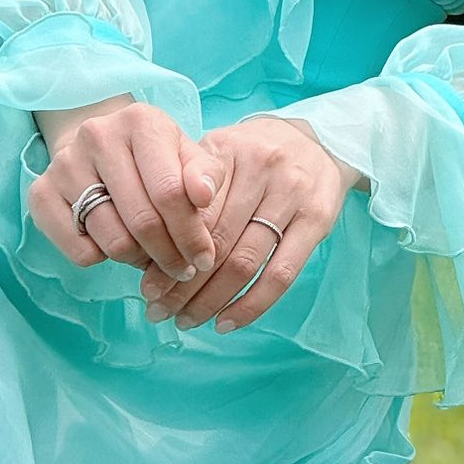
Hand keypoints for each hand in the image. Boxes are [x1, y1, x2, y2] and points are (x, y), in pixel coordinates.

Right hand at [26, 101, 227, 283]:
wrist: (100, 145)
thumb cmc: (154, 157)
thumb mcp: (187, 156)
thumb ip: (206, 174)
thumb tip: (203, 195)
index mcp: (140, 122)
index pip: (170, 193)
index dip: (192, 234)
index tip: (204, 258)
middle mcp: (97, 135)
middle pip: (142, 221)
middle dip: (170, 255)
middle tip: (182, 268)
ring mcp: (64, 164)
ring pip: (113, 241)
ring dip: (139, 260)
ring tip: (151, 255)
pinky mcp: (40, 192)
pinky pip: (80, 251)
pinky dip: (103, 259)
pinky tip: (115, 242)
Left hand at [135, 114, 359, 334]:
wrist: (315, 141)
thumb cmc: (252, 155)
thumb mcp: (218, 153)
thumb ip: (187, 189)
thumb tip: (149, 247)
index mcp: (227, 150)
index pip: (191, 212)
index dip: (166, 253)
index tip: (146, 286)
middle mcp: (260, 168)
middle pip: (215, 240)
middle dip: (182, 284)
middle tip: (159, 311)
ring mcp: (291, 194)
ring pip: (244, 261)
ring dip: (211, 300)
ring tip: (187, 320)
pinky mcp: (316, 220)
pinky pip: (280, 273)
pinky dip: (251, 305)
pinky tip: (226, 322)